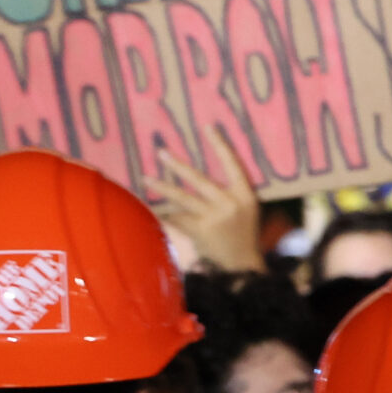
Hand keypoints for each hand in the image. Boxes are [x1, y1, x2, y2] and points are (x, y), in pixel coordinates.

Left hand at [150, 125, 264, 272]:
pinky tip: (148, 208)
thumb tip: (197, 171)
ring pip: (183, 198)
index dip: (220, 145)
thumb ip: (229, 192)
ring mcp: (214, 218)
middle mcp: (230, 205)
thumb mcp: (245, 211)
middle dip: (178, 166)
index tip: (208, 127)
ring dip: (162, 187)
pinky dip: (163, 213)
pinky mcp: (200, 231)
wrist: (242, 265)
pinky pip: (176, 217)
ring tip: (145, 179)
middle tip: (161, 152)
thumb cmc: (241, 234)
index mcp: (246, 196)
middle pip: (199, 180)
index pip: (233, 165)